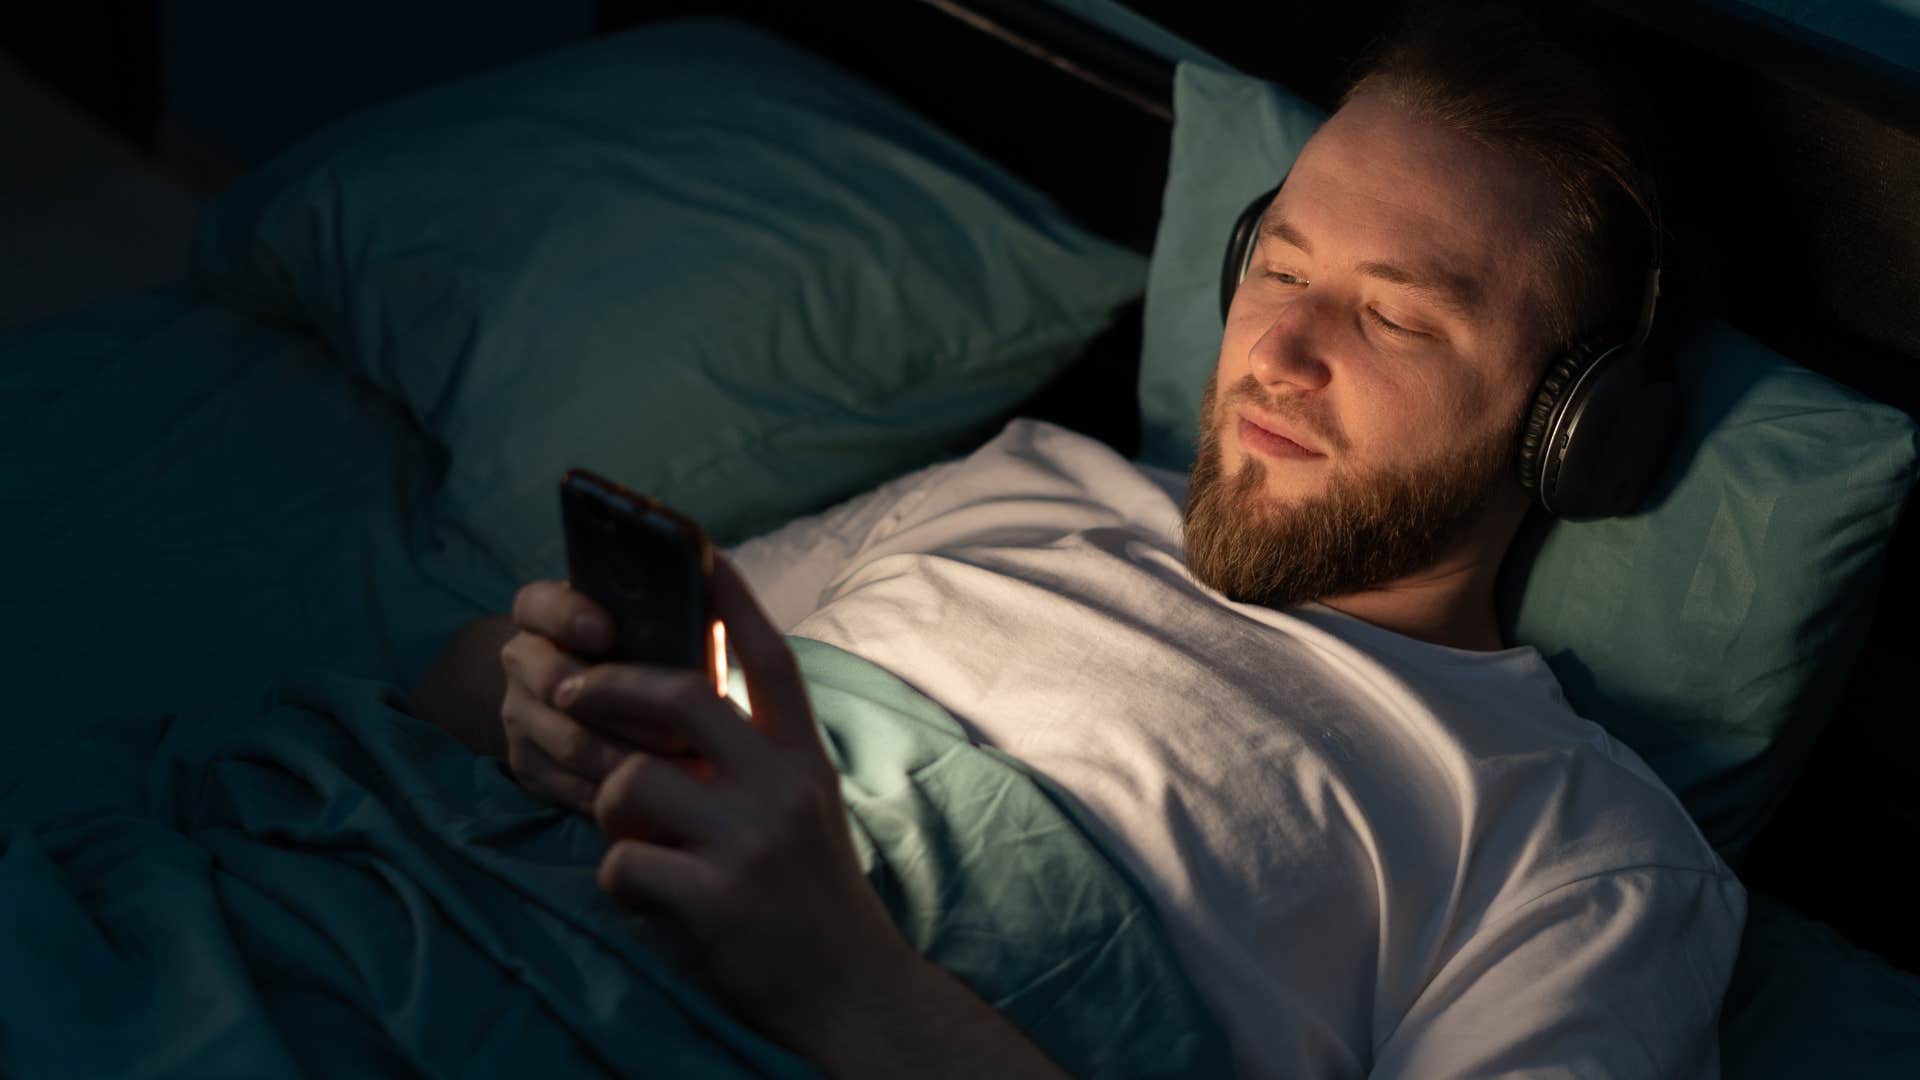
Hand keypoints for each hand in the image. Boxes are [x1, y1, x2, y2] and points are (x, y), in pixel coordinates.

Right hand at [498, 580, 694, 813]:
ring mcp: (520, 716)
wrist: (595, 705)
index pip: (536, 604)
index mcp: (548, 615)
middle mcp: (524, 661)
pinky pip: (571, 786)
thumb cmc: (644, 652)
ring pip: (570, 742)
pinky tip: (665, 798)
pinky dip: (620, 794)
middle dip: (623, 707)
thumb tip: (719, 582)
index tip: (607, 631)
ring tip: (688, 766)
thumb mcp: (653, 625)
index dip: (567, 616)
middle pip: (554, 682)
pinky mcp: (528, 766)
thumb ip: (673, 608)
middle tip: (682, 729)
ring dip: (631, 756)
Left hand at [563, 552, 919, 1048]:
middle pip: (685, 698)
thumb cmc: (814, 901)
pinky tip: (646, 899)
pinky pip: (623, 864)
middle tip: (567, 691)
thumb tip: (681, 708)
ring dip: (608, 804)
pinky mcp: (716, 898)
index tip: (701, 549)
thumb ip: (754, 762)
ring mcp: (750, 841)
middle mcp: (782, 788)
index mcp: (802, 761)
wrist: (854, 994)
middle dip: (612, 687)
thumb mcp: (803, 813)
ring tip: (629, 838)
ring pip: (635, 781)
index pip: (769, 660)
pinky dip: (617, 880)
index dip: (734, 601)